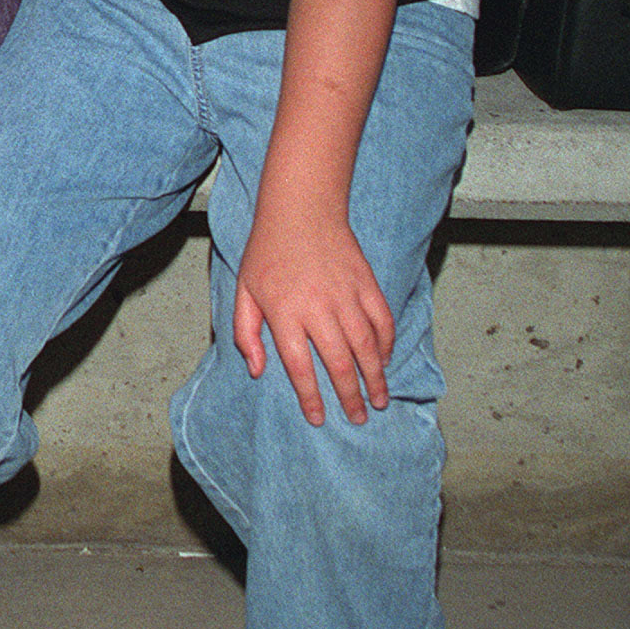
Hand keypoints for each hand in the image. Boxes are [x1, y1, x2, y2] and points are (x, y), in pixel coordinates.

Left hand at [232, 208, 393, 425]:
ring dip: (375, 377)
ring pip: (366, 346)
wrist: (300, 210)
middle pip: (339, 362)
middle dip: (350, 396)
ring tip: (379, 400)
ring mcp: (346, 295)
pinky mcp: (366, 283)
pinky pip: (381, 321)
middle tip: (358, 418)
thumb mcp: (243, 290)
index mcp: (284, 312)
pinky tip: (383, 361)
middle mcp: (317, 307)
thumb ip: (246, 333)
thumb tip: (258, 370)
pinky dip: (385, 344)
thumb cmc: (267, 252)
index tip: (319, 418)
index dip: (311, 397)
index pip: (299, 366)